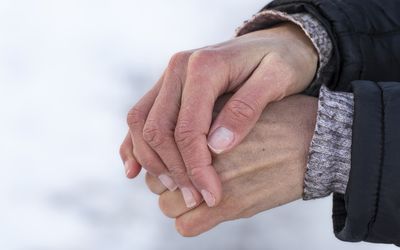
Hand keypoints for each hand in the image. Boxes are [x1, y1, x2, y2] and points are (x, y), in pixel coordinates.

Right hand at [120, 22, 317, 208]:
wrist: (273, 41)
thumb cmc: (282, 60)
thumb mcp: (277, 78)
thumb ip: (246, 109)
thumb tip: (217, 146)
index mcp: (204, 66)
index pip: (188, 129)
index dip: (197, 168)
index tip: (212, 196)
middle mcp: (178, 69)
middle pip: (158, 129)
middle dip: (175, 170)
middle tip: (196, 199)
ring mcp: (169, 77)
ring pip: (141, 124)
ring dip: (153, 161)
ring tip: (176, 188)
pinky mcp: (168, 86)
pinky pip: (141, 116)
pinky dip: (134, 144)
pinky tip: (135, 170)